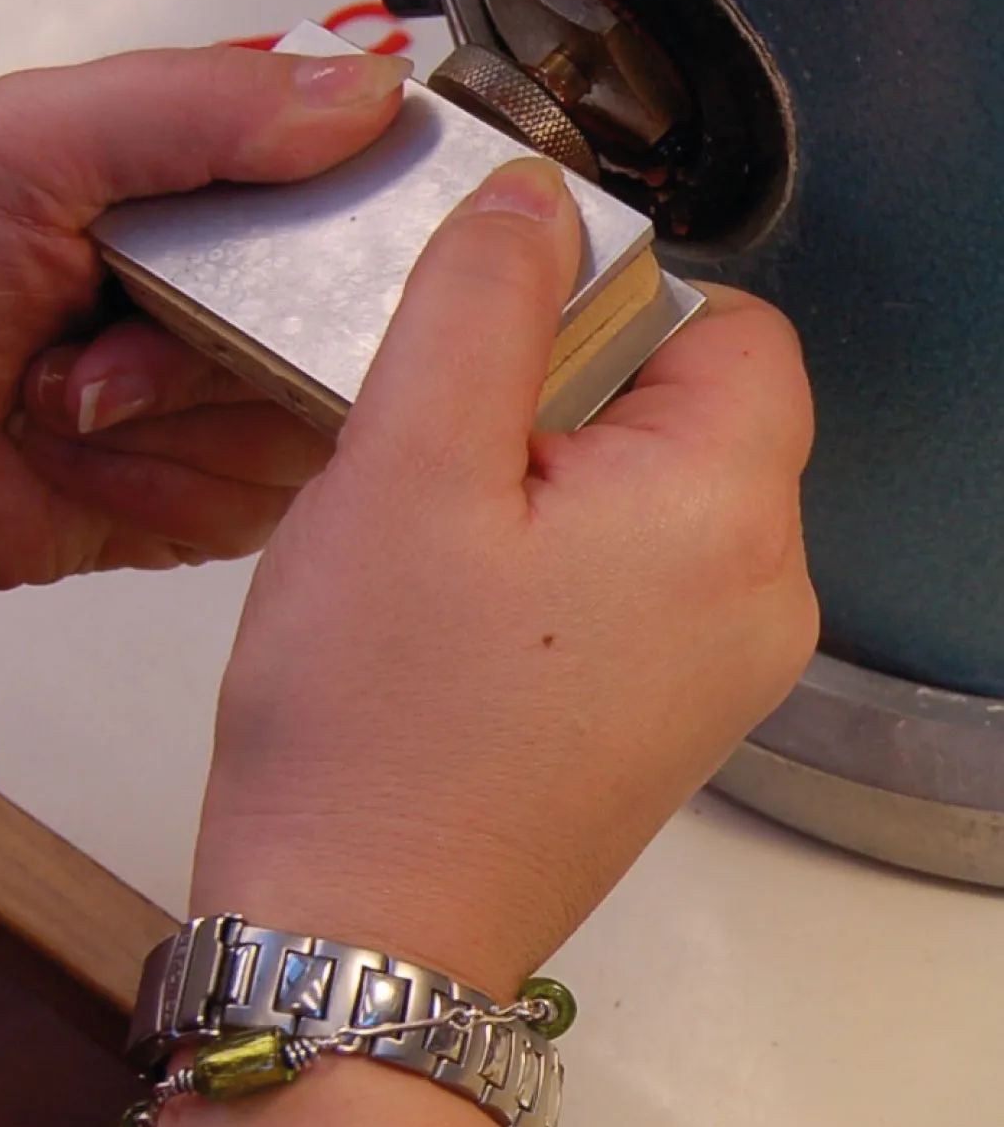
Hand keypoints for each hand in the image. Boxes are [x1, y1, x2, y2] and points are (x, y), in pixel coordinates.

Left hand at [0, 46, 410, 597]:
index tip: (259, 265)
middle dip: (211, 351)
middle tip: (107, 329)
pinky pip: (255, 505)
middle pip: (341, 335)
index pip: (362, 201)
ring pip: (303, 430)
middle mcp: (244, 295)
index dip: (344, 241)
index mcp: (219, 190)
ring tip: (78, 395)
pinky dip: (157, 488)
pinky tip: (90, 458)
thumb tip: (361, 90)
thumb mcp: (32, 146)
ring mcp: (237, 400)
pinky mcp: (221, 493)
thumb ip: (199, 107)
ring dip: (170, 423)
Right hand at [194, 157, 817, 1000]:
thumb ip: (482, 298)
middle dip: (571, 394)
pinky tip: (471, 603)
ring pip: (660, 484)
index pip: (733, 321)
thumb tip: (536, 203)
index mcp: (727, 514)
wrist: (363, 924)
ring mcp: (728, 662)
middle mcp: (763, 594)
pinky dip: (563, 549)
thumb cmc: (377, 729)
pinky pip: (642, 568)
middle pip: (697, 403)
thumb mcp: (405, 461)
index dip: (611, 306)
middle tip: (453, 461)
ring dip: (556, 473)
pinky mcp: (675, 703)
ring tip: (450, 541)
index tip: (503, 357)